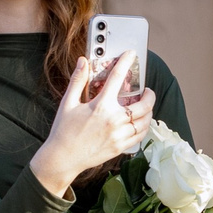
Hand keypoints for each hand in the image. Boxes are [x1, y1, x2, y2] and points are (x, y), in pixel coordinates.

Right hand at [27, 53, 154, 198]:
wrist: (62, 158)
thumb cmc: (63, 130)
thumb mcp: (68, 103)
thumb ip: (78, 81)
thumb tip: (83, 61)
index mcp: (101, 106)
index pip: (117, 78)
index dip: (126, 63)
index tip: (131, 54)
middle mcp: (114, 120)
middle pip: (143, 105)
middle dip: (149, 95)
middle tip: (147, 91)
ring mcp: (119, 135)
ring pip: (145, 121)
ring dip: (149, 111)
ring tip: (146, 106)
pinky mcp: (120, 147)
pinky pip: (140, 135)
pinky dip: (144, 126)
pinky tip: (140, 122)